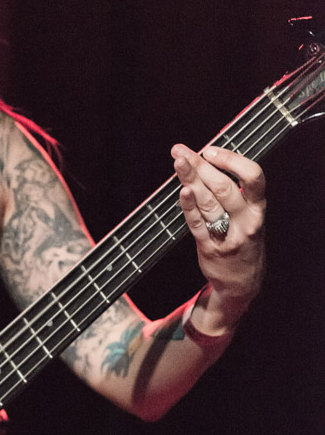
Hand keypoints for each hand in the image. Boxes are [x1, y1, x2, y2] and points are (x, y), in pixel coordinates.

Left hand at [172, 144, 265, 329]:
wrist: (242, 282)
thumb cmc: (243, 241)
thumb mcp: (249, 217)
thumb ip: (235, 193)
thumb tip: (208, 163)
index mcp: (257, 208)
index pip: (253, 177)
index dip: (232, 161)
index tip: (211, 151)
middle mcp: (245, 221)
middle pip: (224, 187)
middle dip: (201, 166)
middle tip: (181, 151)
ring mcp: (227, 235)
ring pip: (208, 202)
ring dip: (190, 179)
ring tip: (178, 162)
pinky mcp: (209, 247)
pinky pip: (197, 223)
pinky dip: (188, 206)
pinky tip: (182, 191)